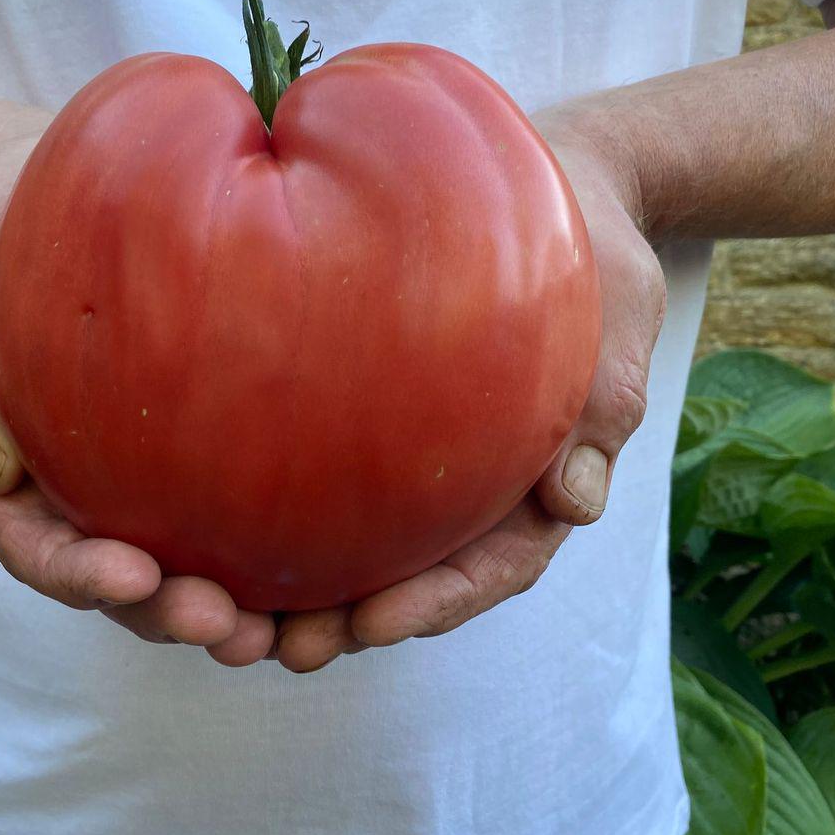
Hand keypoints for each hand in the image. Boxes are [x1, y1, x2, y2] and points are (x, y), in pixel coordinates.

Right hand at [0, 102, 278, 662]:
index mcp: (15, 474)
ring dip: (239, 612)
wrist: (36, 187)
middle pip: (126, 583)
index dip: (82, 576)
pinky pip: (245, 503)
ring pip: (192, 566)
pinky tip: (339, 565)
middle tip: (233, 628)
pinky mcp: (209, 439)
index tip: (134, 575)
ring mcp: (148, 471)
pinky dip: (282, 549)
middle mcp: (85, 488)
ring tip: (292, 632)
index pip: (39, 548)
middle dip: (174, 616)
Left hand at [267, 116, 667, 672]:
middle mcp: (475, 490)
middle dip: (347, 624)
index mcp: (540, 487)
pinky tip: (216, 534)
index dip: (433, 605)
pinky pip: (324, 482)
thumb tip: (576, 502)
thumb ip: (601, 407)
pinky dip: (277, 521)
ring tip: (231, 621)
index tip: (370, 623)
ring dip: (299, 595)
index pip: (492, 569)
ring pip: (361, 549)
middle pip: (414, 580)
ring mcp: (421, 460)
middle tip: (281, 646)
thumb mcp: (617, 321)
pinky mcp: (372, 419)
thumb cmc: (591, 255)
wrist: (553, 188)